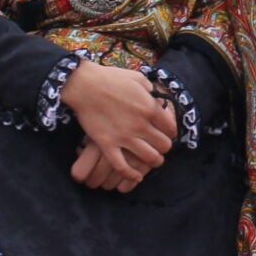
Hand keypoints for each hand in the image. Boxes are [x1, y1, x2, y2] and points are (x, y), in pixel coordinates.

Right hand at [60, 62, 175, 189]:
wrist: (84, 85)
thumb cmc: (111, 79)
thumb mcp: (138, 78)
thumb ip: (151, 91)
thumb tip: (157, 100)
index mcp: (150, 108)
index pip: (171, 129)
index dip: (170, 132)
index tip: (166, 132)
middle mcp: (140, 125)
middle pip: (163, 145)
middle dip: (164, 147)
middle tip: (159, 147)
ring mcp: (124, 137)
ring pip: (149, 158)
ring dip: (154, 161)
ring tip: (153, 160)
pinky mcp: (107, 144)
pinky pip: (122, 166)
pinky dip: (131, 175)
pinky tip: (136, 176)